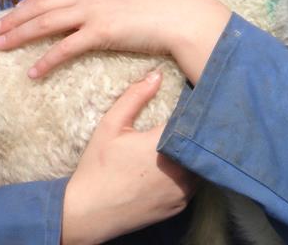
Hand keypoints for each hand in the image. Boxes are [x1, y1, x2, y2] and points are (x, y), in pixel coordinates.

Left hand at [0, 0, 230, 82]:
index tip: (17, 10)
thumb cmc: (172, 5)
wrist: (186, 15)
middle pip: (44, 2)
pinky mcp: (102, 31)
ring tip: (0, 46)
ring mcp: (96, 9)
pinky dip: (46, 60)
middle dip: (16, 16)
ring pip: (46, 21)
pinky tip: (33, 72)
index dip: (33, 0)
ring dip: (20, 34)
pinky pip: (65, 47)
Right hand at [61, 70, 199, 244]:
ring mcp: (183, 189)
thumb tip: (157, 74)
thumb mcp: (110, 126)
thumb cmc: (97, 167)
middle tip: (188, 120)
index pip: (191, 118)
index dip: (191, 109)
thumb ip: (135, 97)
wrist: (88, 214)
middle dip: (195, 130)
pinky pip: (194, 182)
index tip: (190, 100)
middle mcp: (180, 167)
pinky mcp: (182, 204)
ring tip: (183, 141)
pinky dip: (188, 173)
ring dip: (193, 152)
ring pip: (199, 162)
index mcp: (164, 143)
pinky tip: (176, 166)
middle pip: (199, 141)